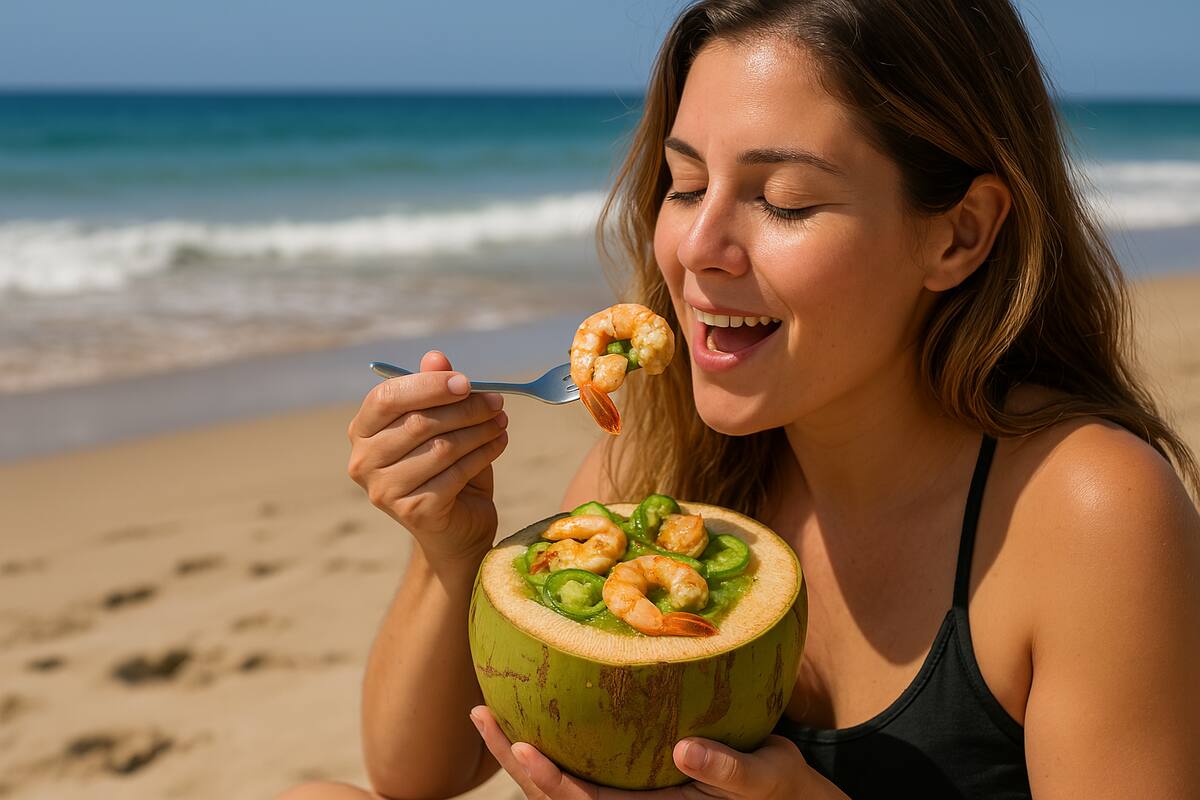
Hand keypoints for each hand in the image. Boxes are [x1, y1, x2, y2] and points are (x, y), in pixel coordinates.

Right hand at [347, 350, 508, 567]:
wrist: (455, 528)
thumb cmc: (445, 468)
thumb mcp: (442, 424)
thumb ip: (435, 391)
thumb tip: (435, 357)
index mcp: (362, 431)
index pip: (387, 398)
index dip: (428, 386)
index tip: (466, 382)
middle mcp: (363, 462)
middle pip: (419, 423)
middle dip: (465, 409)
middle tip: (497, 402)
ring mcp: (384, 491)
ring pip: (441, 448)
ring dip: (480, 431)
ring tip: (501, 422)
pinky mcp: (413, 512)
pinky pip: (455, 473)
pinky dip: (484, 454)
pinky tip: (499, 443)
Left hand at [470, 705, 849, 799]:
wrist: (787, 799)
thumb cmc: (778, 788)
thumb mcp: (764, 778)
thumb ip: (728, 770)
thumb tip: (684, 748)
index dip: (550, 780)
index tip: (523, 747)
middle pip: (556, 799)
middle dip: (515, 761)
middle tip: (481, 714)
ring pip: (559, 789)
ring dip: (521, 756)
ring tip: (488, 713)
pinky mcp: (631, 784)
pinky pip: (579, 773)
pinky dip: (548, 751)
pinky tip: (531, 717)